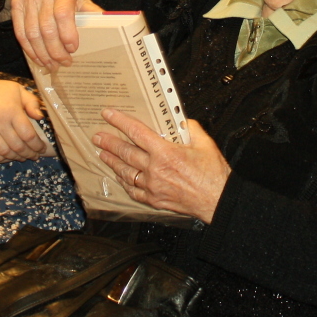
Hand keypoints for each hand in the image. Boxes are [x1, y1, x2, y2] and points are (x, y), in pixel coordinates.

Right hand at [0, 72, 51, 161]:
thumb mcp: (18, 90)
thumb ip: (32, 103)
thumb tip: (40, 117)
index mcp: (11, 110)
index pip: (27, 135)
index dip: (37, 145)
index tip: (42, 148)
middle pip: (17, 146)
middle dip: (29, 153)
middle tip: (35, 155)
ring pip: (4, 152)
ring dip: (16, 157)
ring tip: (24, 157)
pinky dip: (0, 158)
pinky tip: (8, 156)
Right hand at [8, 0, 101, 69]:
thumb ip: (90, 10)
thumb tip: (108, 28)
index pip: (63, 14)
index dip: (67, 34)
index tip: (73, 49)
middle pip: (47, 28)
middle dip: (56, 50)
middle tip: (65, 63)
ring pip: (33, 33)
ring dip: (42, 54)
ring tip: (52, 65)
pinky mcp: (16, 5)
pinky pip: (20, 32)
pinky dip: (29, 49)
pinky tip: (38, 58)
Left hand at [94, 109, 229, 223]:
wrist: (219, 201)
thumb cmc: (213, 175)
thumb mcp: (205, 144)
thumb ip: (191, 128)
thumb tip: (181, 121)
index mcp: (166, 153)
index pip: (137, 132)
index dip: (120, 121)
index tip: (109, 114)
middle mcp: (155, 170)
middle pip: (125, 153)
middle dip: (109, 143)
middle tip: (98, 137)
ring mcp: (153, 186)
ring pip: (125, 172)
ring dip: (112, 162)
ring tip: (102, 154)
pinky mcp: (154, 200)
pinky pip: (133, 191)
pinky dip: (124, 182)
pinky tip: (119, 177)